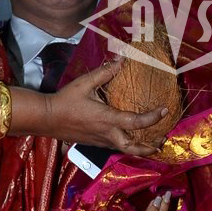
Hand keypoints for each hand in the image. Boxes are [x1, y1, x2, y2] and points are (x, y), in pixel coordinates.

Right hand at [48, 61, 167, 154]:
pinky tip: (132, 138)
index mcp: (107, 119)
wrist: (47, 119)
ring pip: (125, 150)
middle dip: (149, 147)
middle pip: (133, 148)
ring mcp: (101, 141)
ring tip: (152, 142)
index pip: (136, 122)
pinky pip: (116, 147)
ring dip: (140, 148)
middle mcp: (107, 134)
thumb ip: (105, 72)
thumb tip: (121, 60)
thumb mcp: (85, 83)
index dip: (153, 117)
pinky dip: (128, 145)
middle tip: (161, 140)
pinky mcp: (96, 143)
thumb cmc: (65, 100)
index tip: (164, 110)